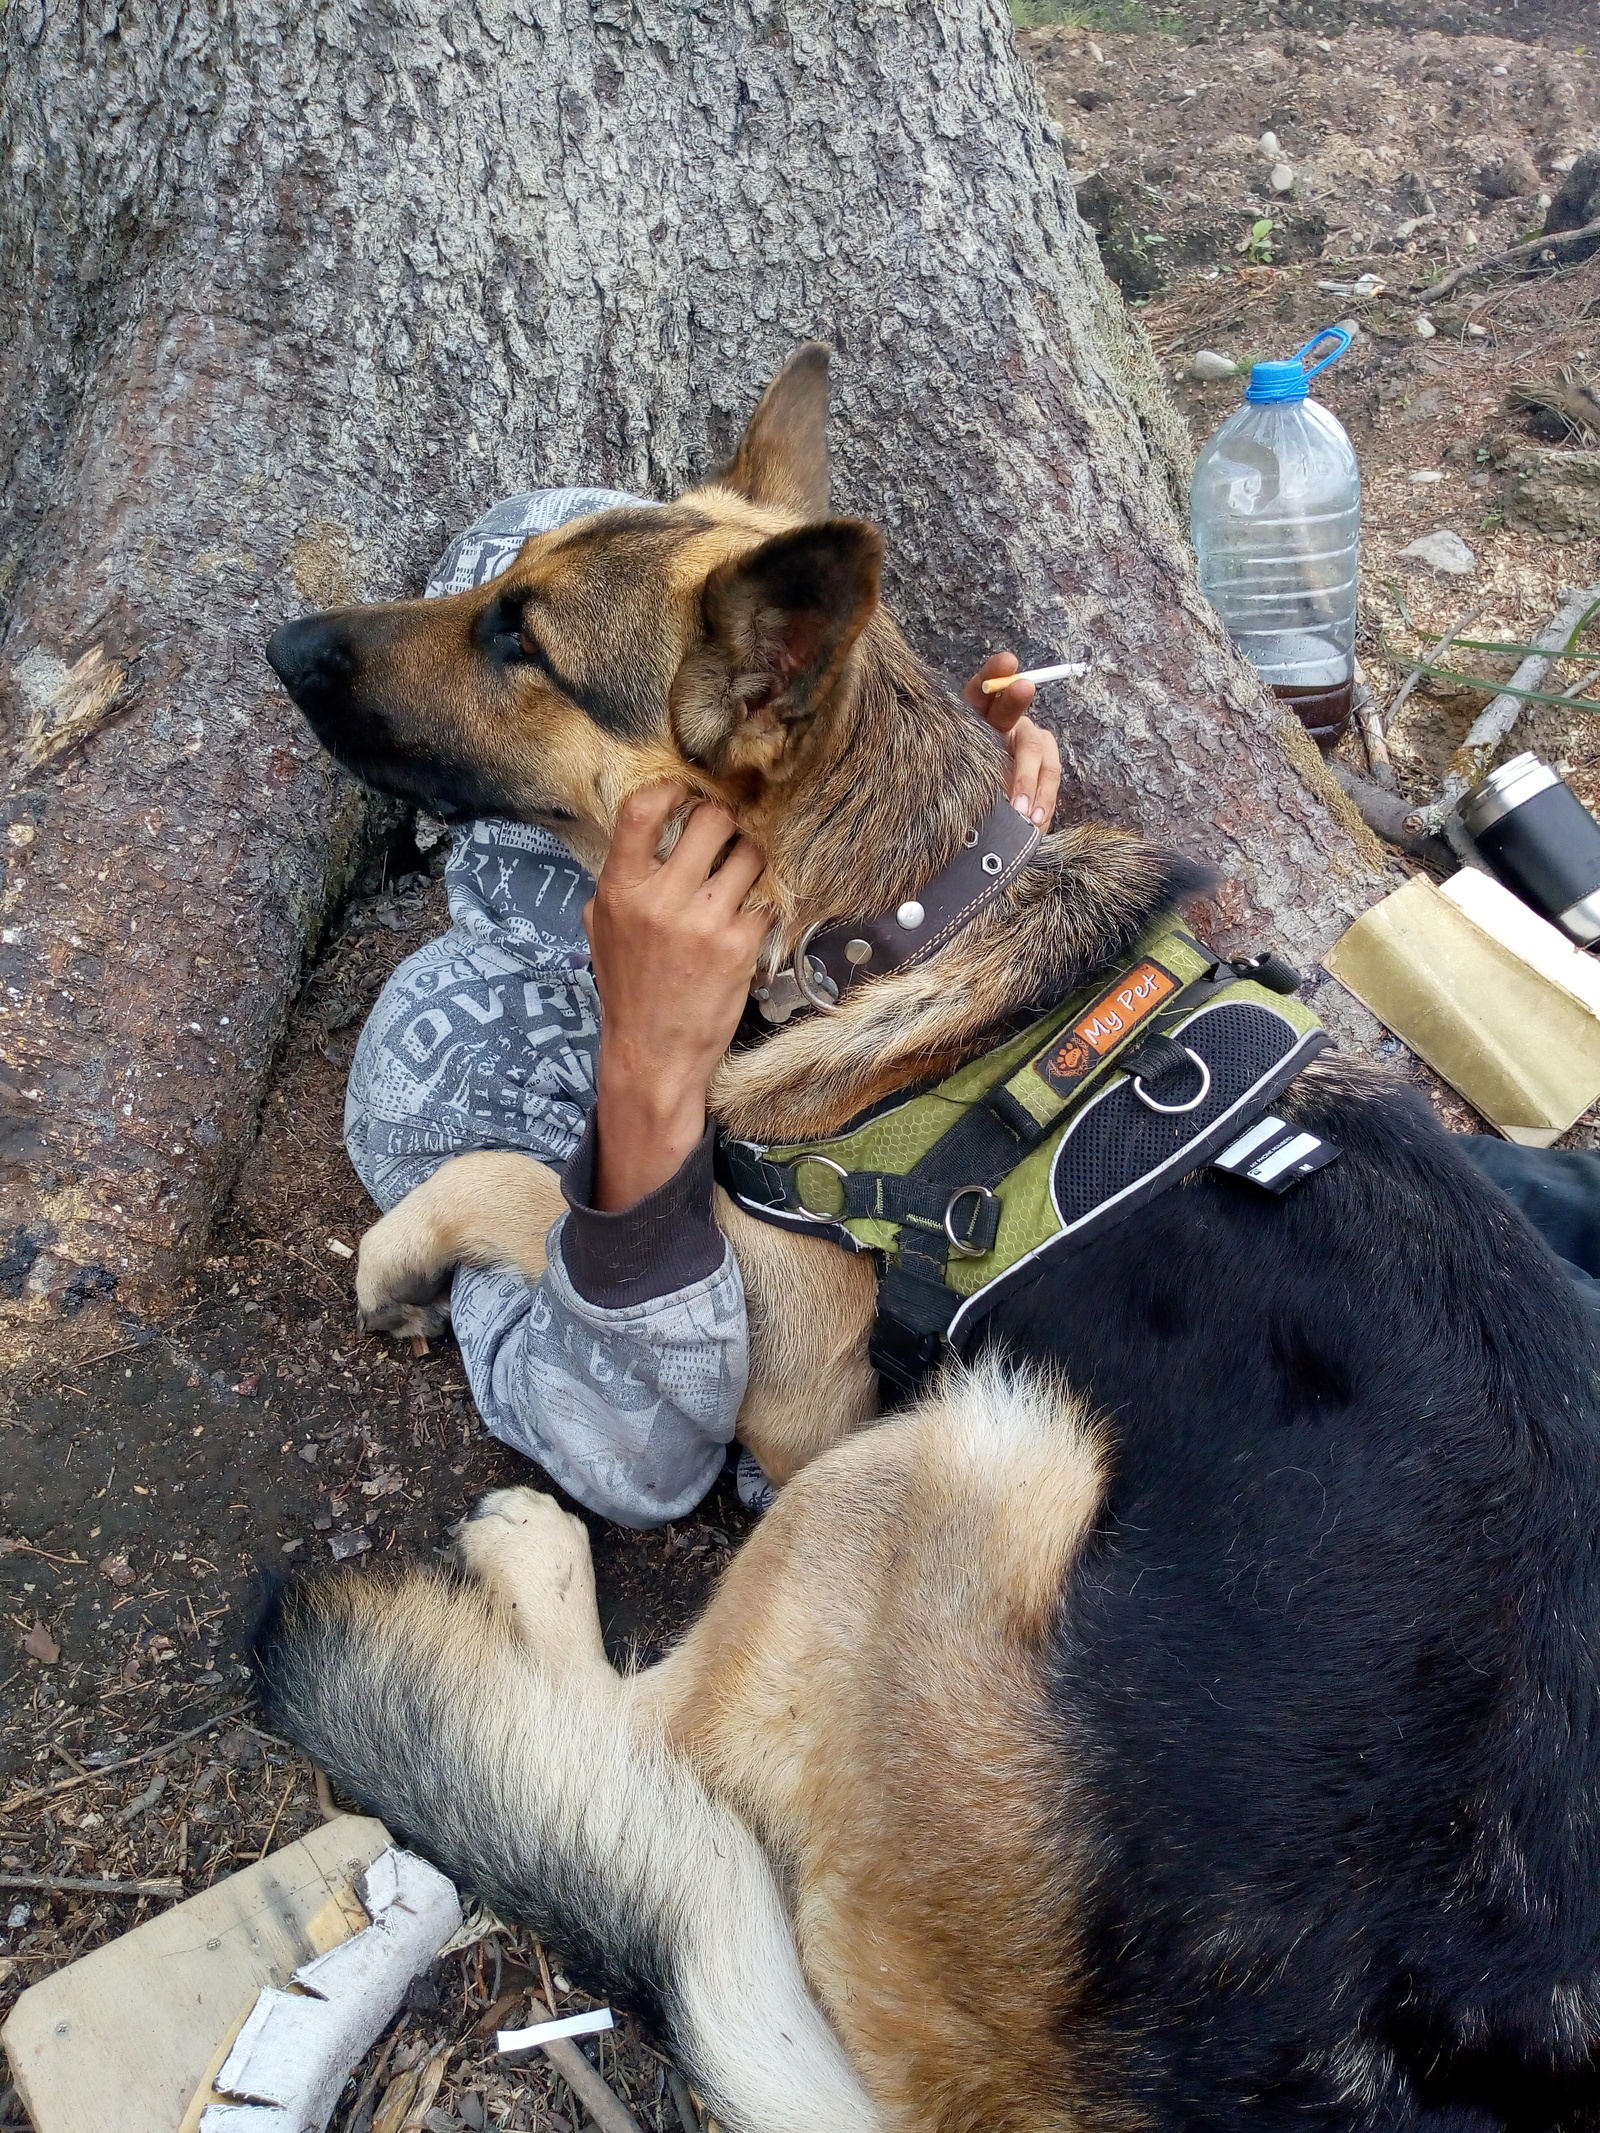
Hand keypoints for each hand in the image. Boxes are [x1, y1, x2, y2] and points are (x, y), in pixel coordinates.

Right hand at [585, 785, 767, 1210]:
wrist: (652, 1054)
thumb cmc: (629, 988)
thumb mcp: (602, 928)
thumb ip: (618, 880)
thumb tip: (646, 829)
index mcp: (620, 889)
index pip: (641, 809)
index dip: (672, 789)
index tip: (686, 794)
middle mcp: (660, 899)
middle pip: (711, 820)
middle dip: (725, 823)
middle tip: (726, 838)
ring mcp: (703, 922)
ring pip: (749, 855)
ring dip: (751, 861)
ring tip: (741, 880)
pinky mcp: (739, 946)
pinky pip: (766, 899)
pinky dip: (763, 905)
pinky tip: (750, 919)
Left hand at [965, 652, 1061, 829]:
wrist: (979, 819)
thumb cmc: (959, 787)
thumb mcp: (948, 771)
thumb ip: (947, 758)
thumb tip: (962, 729)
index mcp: (977, 718)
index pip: (982, 690)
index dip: (993, 674)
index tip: (1007, 660)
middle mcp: (1005, 724)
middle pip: (1012, 710)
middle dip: (1016, 700)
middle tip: (1022, 687)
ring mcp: (1030, 743)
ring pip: (1037, 749)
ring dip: (1029, 776)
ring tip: (1022, 808)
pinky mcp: (1047, 767)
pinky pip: (1050, 777)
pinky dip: (1044, 800)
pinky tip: (1037, 820)